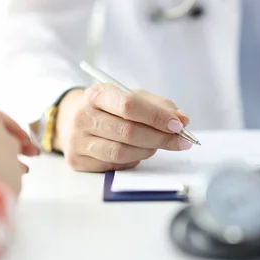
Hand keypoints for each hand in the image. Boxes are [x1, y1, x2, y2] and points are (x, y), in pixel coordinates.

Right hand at [54, 84, 190, 171]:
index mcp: (97, 94)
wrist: (79, 121)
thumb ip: (160, 107)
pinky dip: (131, 161)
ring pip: (121, 152)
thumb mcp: (135, 98)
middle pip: (128, 131)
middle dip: (159, 138)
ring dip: (147, 151)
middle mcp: (83, 115)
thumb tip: (182, 121)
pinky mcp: (77, 160)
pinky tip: (135, 153)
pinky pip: (113, 165)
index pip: (129, 105)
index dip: (156, 116)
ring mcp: (77, 140)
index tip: (177, 125)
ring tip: (156, 146)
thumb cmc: (112, 109)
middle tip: (179, 142)